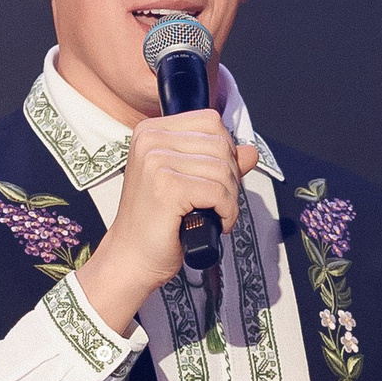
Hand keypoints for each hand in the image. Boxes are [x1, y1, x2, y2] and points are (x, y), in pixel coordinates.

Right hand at [76, 113, 259, 333]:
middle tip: (220, 203)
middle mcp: (150, 140)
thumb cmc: (156, 224)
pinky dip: (228, 212)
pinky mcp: (168, 187)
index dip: (225, 151)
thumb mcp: (188, 183)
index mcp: (151, 131)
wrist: (131, 258)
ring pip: (223, 169)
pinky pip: (219, 192)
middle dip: (231, 177)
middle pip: (220, 144)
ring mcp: (157, 162)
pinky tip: (217, 223)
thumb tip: (250, 151)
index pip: (210, 121)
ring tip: (217, 214)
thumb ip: (218, 162)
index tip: (218, 180)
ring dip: (230, 198)